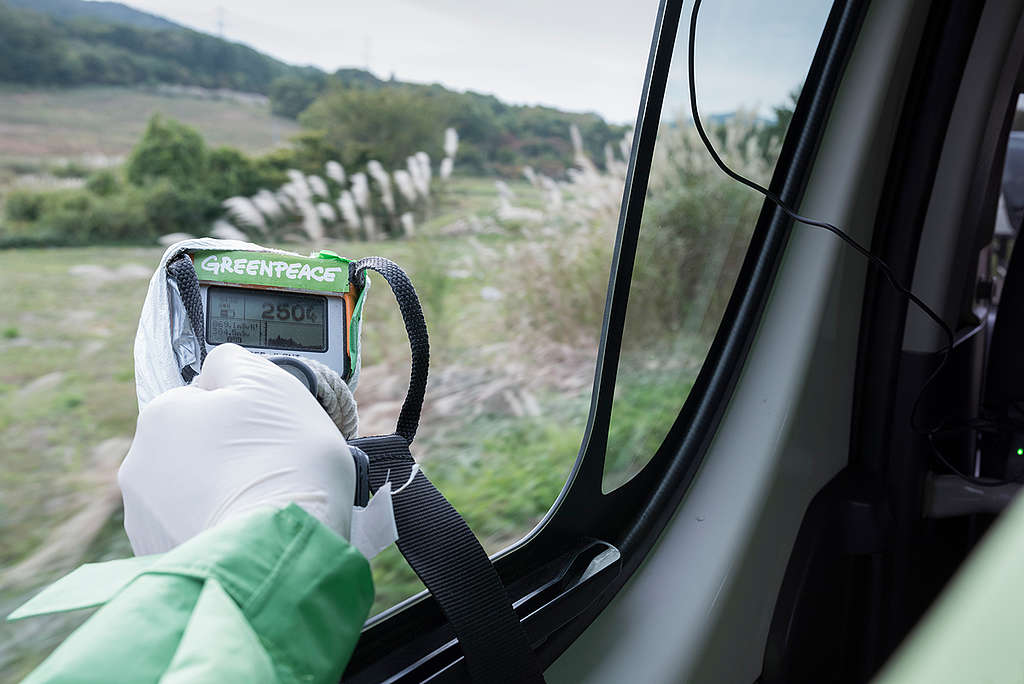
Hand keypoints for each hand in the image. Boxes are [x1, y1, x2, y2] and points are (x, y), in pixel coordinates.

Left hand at [119, 343, 354, 554]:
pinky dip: (218, 529)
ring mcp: (144, 516)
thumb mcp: (271, 383)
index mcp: (162, 414)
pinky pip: (194, 531)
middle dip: (227, 454)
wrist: (279, 550)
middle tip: (273, 468)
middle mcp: (139, 463)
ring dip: (222, 493)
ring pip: (192, 491)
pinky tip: (248, 531)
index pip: (203, 400)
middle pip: (195, 447)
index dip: (242, 412)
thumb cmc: (283, 459)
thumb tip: (219, 370)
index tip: (270, 431)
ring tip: (263, 504)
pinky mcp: (159, 558)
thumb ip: (235, 363)